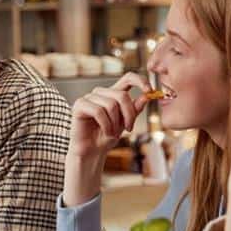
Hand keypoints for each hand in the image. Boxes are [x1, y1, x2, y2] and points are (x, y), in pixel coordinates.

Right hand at [64, 72, 151, 206]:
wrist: (92, 152)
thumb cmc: (107, 137)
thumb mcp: (126, 123)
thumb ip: (134, 110)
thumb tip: (146, 96)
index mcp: (113, 94)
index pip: (128, 78)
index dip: (140, 81)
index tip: (150, 91)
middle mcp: (100, 93)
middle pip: (121, 95)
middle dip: (129, 115)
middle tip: (129, 129)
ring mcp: (88, 98)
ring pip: (111, 104)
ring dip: (115, 124)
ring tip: (113, 134)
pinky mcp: (79, 105)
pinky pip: (99, 111)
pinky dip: (106, 125)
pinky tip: (106, 133)